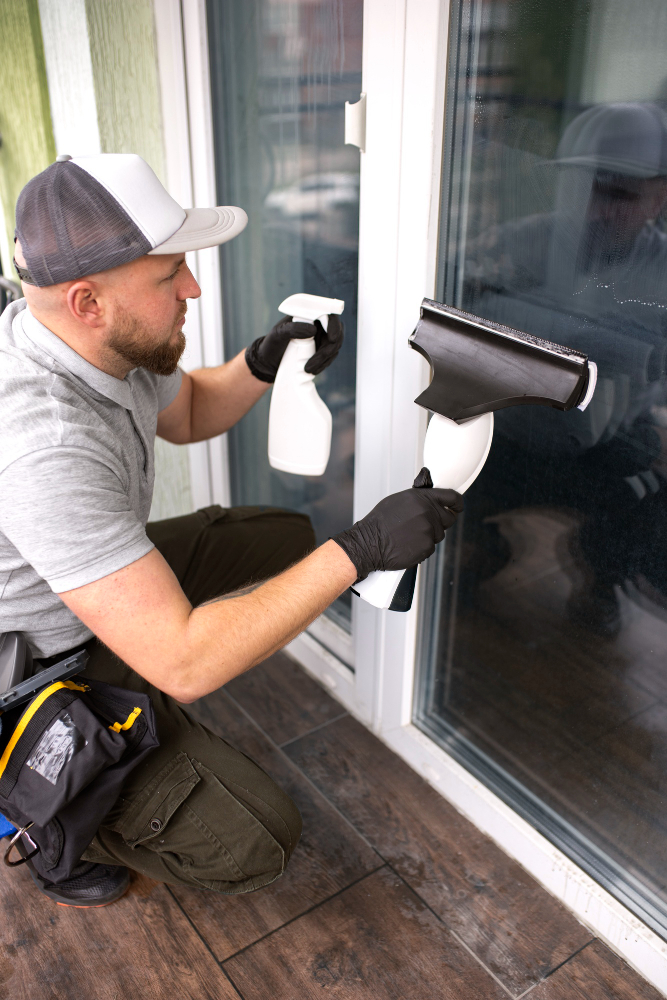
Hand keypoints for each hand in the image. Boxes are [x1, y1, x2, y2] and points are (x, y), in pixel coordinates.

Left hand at [245, 314, 343, 382]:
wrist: (269, 361)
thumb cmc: (272, 343)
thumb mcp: (278, 334)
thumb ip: (293, 329)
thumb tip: (313, 330)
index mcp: (308, 314)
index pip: (328, 314)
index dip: (334, 325)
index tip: (332, 338)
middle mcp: (318, 324)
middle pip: (336, 333)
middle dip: (329, 348)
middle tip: (316, 361)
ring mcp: (321, 338)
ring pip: (334, 347)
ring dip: (325, 360)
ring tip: (308, 369)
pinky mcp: (322, 350)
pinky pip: (330, 357)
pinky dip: (323, 364)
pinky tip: (313, 371)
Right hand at [332, 469, 462, 580]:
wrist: (369, 543)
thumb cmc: (379, 523)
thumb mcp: (398, 501)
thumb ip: (418, 499)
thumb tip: (431, 500)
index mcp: (421, 498)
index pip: (451, 497)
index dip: (457, 503)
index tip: (458, 507)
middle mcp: (427, 512)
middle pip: (448, 518)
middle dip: (440, 522)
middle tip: (425, 526)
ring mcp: (428, 530)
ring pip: (438, 534)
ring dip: (428, 536)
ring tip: (409, 536)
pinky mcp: (427, 547)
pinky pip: (430, 547)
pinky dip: (421, 548)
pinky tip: (407, 544)